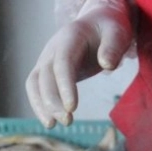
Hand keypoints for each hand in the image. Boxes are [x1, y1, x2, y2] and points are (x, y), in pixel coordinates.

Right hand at [26, 0, 132, 127]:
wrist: (96, 24)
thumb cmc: (108, 30)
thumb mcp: (117, 33)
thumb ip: (113, 47)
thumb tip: (107, 64)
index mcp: (70, 37)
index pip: (63, 63)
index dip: (65, 85)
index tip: (72, 108)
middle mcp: (52, 48)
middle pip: (44, 76)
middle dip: (52, 101)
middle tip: (67, 121)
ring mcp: (46, 60)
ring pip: (34, 84)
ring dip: (40, 106)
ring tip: (52, 125)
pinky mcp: (46, 71)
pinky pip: (36, 89)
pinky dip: (39, 105)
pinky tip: (50, 121)